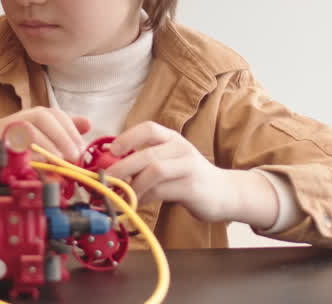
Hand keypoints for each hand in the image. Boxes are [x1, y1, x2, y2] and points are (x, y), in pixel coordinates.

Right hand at [0, 107, 90, 161]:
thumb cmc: (16, 142)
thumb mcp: (44, 135)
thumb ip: (64, 130)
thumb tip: (88, 124)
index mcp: (38, 115)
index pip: (58, 115)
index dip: (71, 130)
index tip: (80, 148)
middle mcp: (25, 116)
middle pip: (46, 117)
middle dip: (63, 136)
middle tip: (73, 155)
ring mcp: (11, 125)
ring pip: (30, 127)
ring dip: (48, 143)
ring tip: (60, 159)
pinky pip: (14, 142)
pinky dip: (28, 151)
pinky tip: (38, 161)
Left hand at [108, 122, 244, 223]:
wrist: (225, 193)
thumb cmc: (188, 175)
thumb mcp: (168, 160)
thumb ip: (144, 158)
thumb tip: (108, 162)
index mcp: (172, 138)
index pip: (149, 128)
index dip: (128, 137)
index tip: (112, 151)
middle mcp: (181, 148)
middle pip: (147, 154)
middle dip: (122, 167)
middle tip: (106, 180)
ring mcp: (189, 168)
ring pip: (154, 172)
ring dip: (133, 185)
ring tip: (121, 195)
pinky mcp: (192, 188)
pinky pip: (162, 191)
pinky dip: (144, 198)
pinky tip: (136, 203)